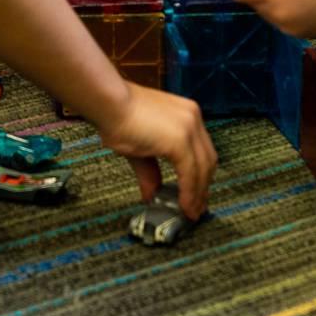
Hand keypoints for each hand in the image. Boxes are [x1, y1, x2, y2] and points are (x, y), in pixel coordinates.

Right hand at [94, 83, 216, 218]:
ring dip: (198, 194)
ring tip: (191, 211)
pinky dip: (189, 192)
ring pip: (203, 168)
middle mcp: (192, 118)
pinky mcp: (180, 140)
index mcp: (186, 114)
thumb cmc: (117, 116)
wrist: (108, 103)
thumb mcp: (139, 148)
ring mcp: (189, 128)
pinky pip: (190, 173)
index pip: (202, 149)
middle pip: (208, 159)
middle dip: (203, 186)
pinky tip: (184, 205)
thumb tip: (152, 195)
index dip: (202, 174)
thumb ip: (150, 172)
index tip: (198, 193)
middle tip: (197, 206)